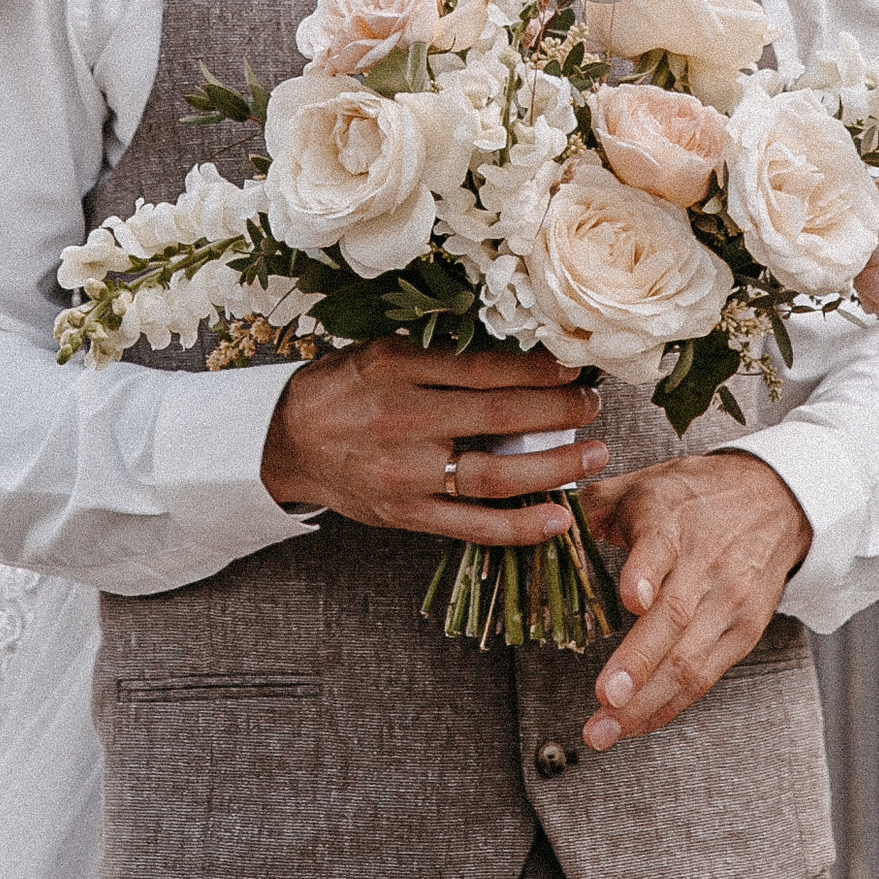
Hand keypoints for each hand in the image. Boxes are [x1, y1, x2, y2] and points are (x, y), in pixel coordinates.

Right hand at [260, 339, 607, 540]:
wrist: (285, 442)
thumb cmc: (342, 389)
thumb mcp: (380, 352)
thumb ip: (438, 356)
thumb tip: (516, 354)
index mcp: (396, 368)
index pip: (483, 368)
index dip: (537, 369)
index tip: (575, 365)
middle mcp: (402, 420)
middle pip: (498, 417)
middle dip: (558, 412)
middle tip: (593, 406)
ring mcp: (405, 474)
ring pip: (494, 475)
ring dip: (554, 467)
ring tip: (593, 455)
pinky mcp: (405, 515)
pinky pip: (471, 527)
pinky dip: (518, 527)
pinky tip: (557, 519)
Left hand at [572, 452, 809, 747]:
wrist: (775, 500)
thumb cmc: (695, 496)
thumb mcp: (643, 483)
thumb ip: (592, 507)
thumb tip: (541, 527)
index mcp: (672, 519)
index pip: (661, 544)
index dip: (644, 572)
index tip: (631, 598)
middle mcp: (706, 562)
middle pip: (675, 617)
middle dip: (638, 664)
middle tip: (605, 698)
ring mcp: (730, 602)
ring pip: (689, 660)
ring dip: (646, 702)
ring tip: (605, 730)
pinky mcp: (745, 632)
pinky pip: (705, 678)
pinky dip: (669, 706)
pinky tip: (636, 724)